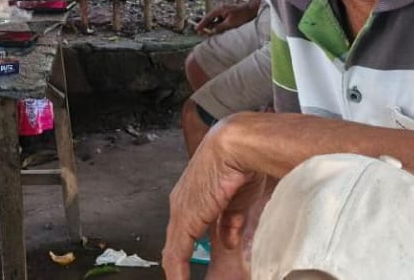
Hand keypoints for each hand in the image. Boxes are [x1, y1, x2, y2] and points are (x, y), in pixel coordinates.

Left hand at [162, 121, 259, 278]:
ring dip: (177, 271)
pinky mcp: (185, 219)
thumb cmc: (241, 161)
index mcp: (194, 196)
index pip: (184, 230)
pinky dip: (178, 271)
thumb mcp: (238, 200)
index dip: (186, 250)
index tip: (189, 266)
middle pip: (175, 241)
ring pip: (173, 249)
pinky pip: (177, 252)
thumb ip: (230, 221)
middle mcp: (182, 203)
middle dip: (179, 264)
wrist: (237, 146)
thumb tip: (229, 240)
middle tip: (181, 278)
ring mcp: (181, 211)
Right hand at [194, 0, 257, 35]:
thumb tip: (211, 32)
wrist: (252, 10)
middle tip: (200, 33)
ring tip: (207, 34)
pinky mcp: (228, 16)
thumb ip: (220, 28)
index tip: (196, 30)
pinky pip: (220, 22)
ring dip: (212, 27)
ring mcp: (224, 12)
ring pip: (215, 21)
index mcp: (219, 9)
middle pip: (210, 19)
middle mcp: (220, 10)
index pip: (208, 17)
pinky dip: (218, 27)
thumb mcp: (230, 23)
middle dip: (205, 26)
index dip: (201, 24)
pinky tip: (217, 32)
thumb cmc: (242, 15)